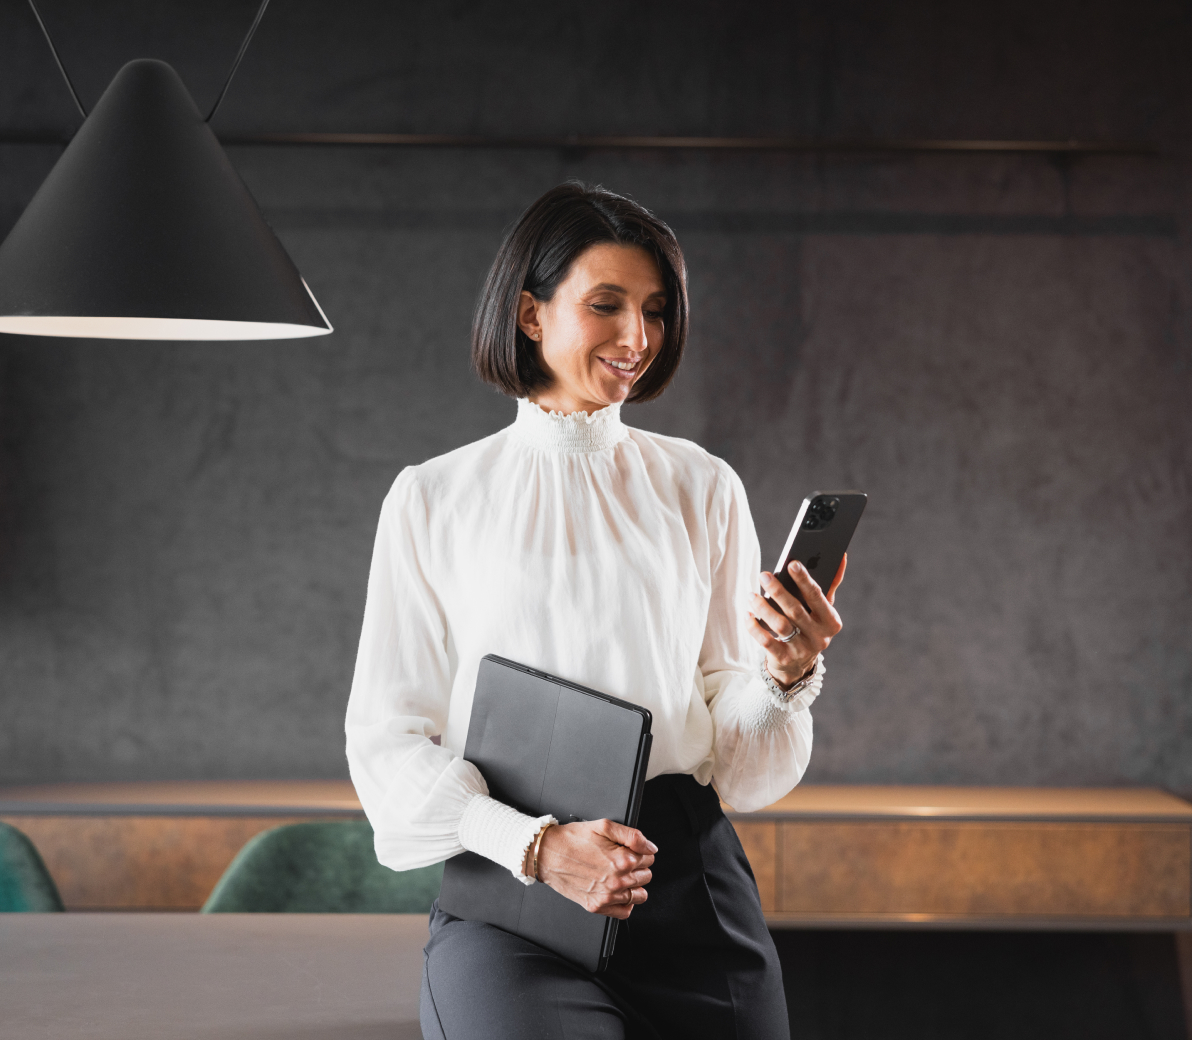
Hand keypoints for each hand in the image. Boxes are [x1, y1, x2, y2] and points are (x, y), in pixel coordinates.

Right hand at [530, 819, 655, 918]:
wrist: (547, 854)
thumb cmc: (572, 839)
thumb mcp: (604, 826)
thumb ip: (633, 836)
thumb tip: (651, 847)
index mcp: (622, 860)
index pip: (650, 857)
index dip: (641, 850)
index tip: (629, 849)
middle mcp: (617, 882)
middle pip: (647, 876)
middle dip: (638, 866)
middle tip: (621, 858)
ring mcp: (607, 897)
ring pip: (640, 895)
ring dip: (634, 884)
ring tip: (619, 874)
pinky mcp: (597, 907)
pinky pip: (625, 912)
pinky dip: (625, 902)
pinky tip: (615, 890)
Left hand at [747, 554, 846, 687]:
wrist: (799, 664)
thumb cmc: (810, 626)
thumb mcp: (822, 609)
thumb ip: (830, 584)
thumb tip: (840, 556)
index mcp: (831, 621)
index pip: (817, 597)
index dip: (804, 580)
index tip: (792, 563)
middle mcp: (819, 637)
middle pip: (796, 610)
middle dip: (778, 591)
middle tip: (764, 575)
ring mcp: (802, 650)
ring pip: (780, 625)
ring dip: (763, 608)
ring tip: (751, 594)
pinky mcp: (784, 659)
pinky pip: (766, 642)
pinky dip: (754, 627)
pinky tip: (747, 614)